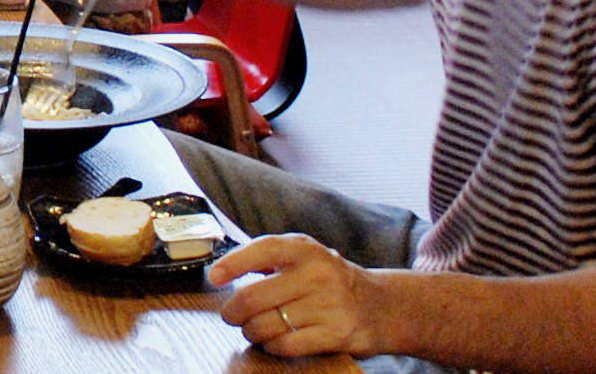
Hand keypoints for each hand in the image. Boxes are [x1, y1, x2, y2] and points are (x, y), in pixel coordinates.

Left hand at [210, 234, 388, 357]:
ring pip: (266, 325)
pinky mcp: (336, 334)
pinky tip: (274, 340)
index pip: (264, 249)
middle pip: (254, 297)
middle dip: (233, 311)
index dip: (234, 263)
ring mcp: (329, 305)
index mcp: (306, 250)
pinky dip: (272, 346)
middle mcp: (318, 275)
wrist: (382, 305)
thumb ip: (270, 257)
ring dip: (251, 331)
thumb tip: (224, 268)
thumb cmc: (330, 279)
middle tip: (231, 315)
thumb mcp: (306, 255)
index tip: (214, 277)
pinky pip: (285, 345)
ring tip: (254, 328)